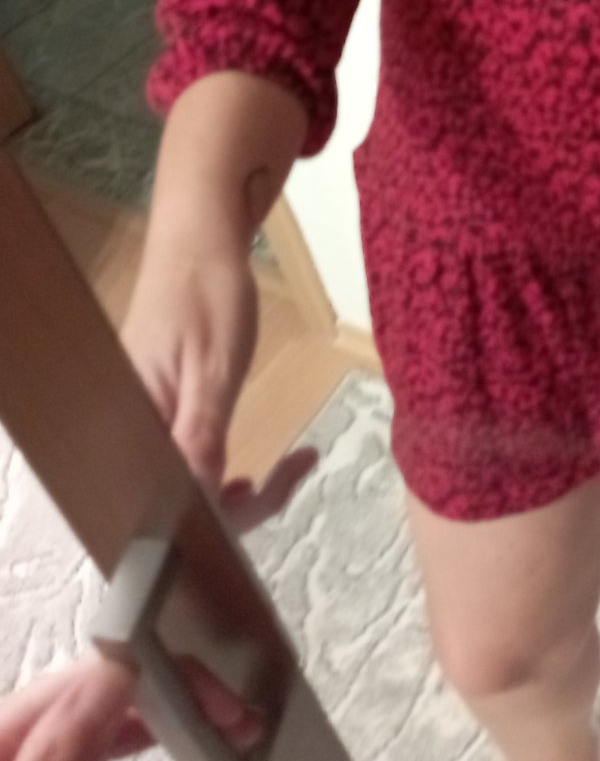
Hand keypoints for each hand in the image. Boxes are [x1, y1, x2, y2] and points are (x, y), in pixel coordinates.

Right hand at [0, 213, 299, 760]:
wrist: (202, 233)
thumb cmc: (205, 289)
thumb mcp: (214, 363)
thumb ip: (201, 433)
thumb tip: (195, 502)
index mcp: (130, 421)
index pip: (148, 505)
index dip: (188, 540)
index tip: (235, 544)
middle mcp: (131, 431)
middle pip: (172, 504)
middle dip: (230, 517)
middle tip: (290, 480)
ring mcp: (149, 423)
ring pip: (188, 487)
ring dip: (238, 496)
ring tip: (291, 473)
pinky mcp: (170, 414)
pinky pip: (195, 461)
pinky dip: (231, 473)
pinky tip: (271, 469)